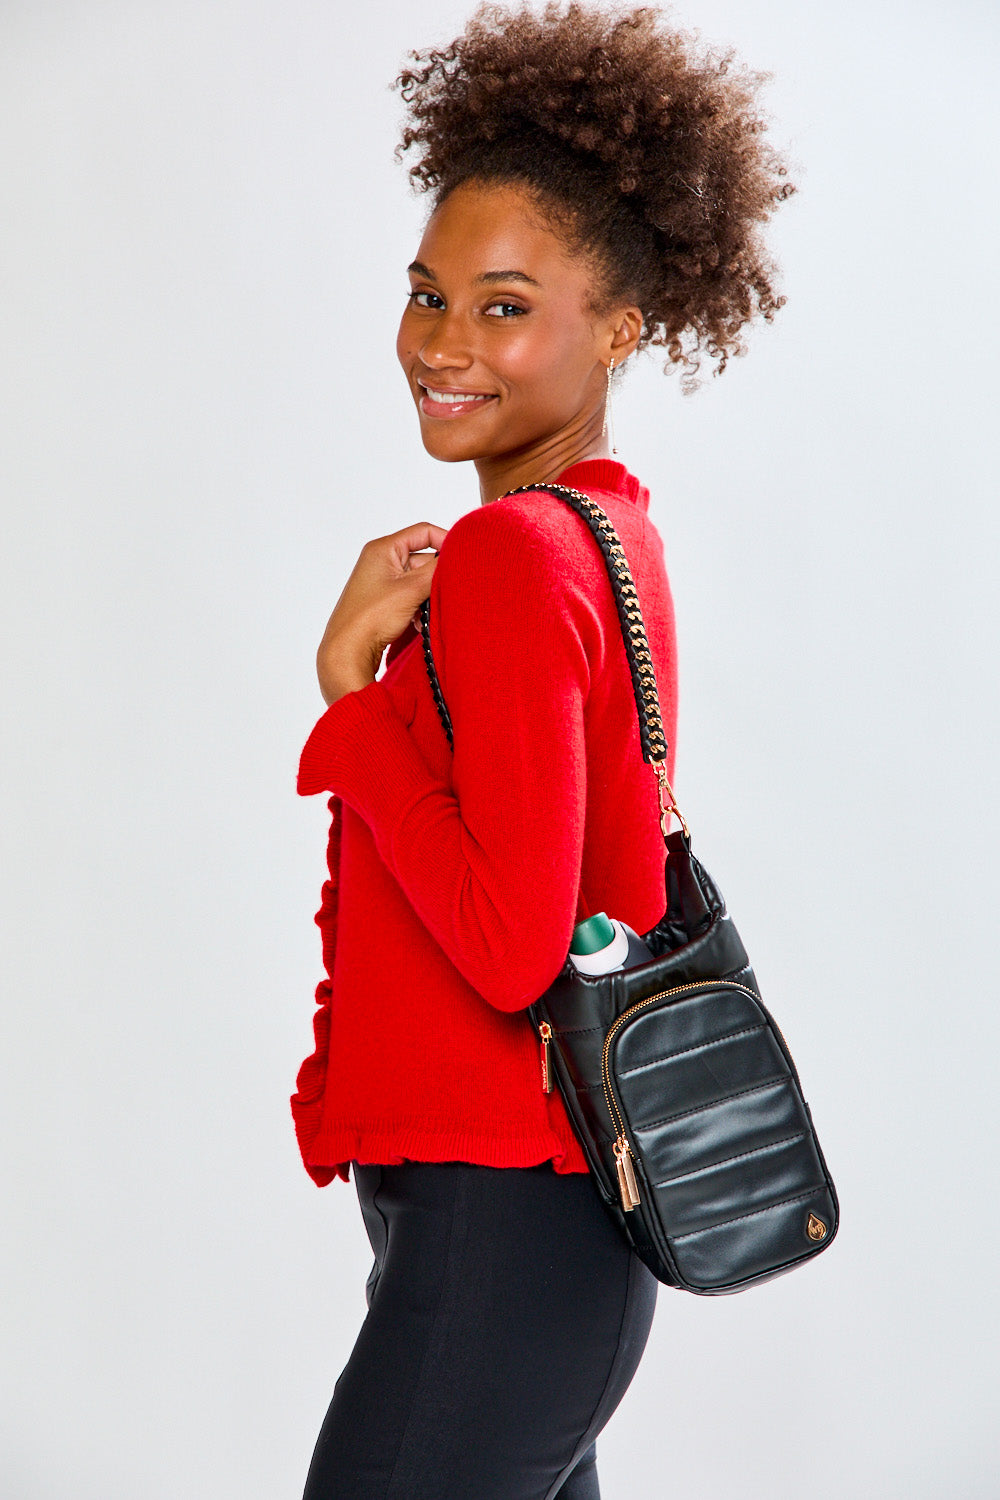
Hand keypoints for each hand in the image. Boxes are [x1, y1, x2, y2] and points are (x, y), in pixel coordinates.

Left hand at [316, 520, 448, 705]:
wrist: (348, 652)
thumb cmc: (369, 618)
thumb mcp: (411, 589)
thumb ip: (437, 569)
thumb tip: (459, 556)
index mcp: (383, 549)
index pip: (424, 532)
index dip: (446, 541)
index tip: (464, 558)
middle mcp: (381, 561)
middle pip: (424, 559)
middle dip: (436, 579)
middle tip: (445, 593)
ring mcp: (382, 582)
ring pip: (419, 582)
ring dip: (429, 597)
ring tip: (428, 614)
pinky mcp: (384, 602)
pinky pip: (412, 598)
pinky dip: (420, 609)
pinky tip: (420, 624)